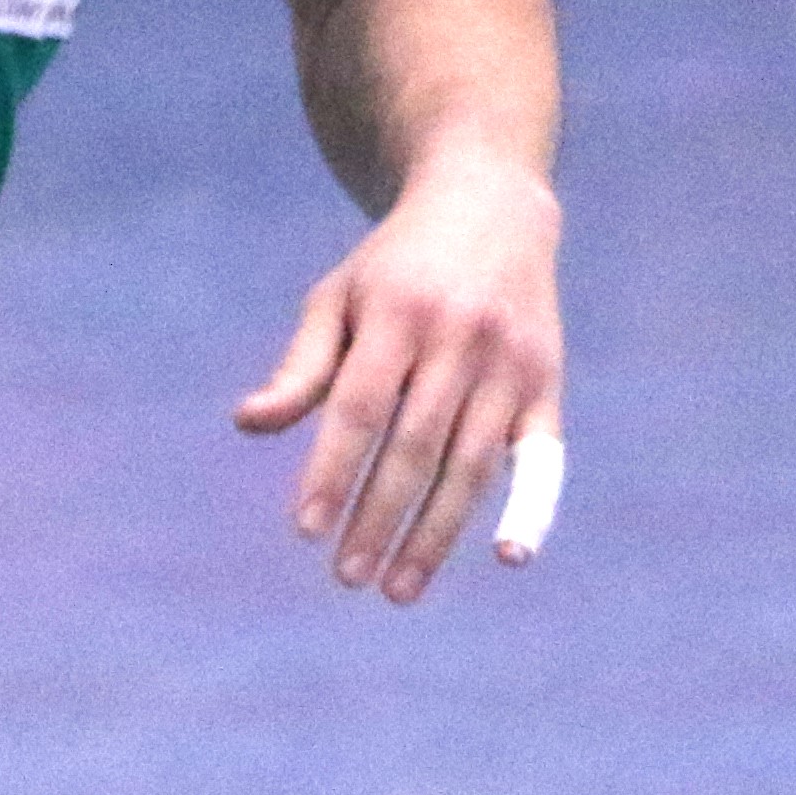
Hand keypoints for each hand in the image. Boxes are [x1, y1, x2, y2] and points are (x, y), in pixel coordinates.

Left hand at [233, 148, 563, 604]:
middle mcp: (458, 338)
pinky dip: (533, 508)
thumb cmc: (395, 265)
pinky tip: (510, 557)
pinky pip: (543, 459)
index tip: (305, 530)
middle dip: (378, 517)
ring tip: (397, 589)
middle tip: (347, 577)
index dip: (332, 471)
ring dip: (436, 534)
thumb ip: (301, 366)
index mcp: (396, 313)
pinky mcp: (547, 385)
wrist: (491, 205)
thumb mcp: (338, 296)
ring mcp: (510, 364)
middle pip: (414, 446)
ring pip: (472, 464)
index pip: (359, 408)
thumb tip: (248, 423)